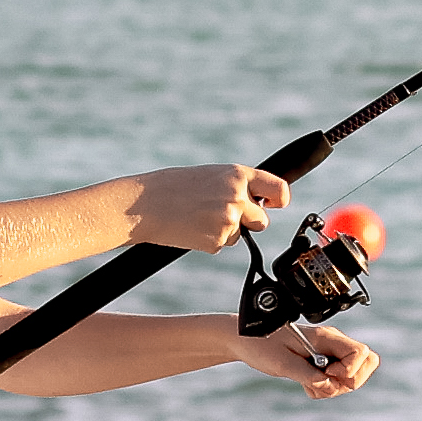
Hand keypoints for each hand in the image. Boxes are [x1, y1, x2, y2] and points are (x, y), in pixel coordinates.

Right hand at [128, 163, 289, 253]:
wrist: (142, 205)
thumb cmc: (172, 187)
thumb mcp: (210, 176)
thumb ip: (235, 186)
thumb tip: (256, 202)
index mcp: (237, 175)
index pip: (279, 189)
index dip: (279, 200)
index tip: (273, 204)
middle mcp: (237, 197)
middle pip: (262, 221)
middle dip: (248, 222)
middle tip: (220, 214)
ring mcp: (229, 221)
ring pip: (239, 235)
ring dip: (224, 231)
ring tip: (196, 216)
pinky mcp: (217, 241)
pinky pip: (222, 245)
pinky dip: (208, 240)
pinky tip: (190, 228)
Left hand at [244, 320, 378, 400]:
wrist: (245, 340)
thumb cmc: (260, 344)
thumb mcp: (281, 362)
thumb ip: (306, 373)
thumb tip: (328, 385)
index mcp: (326, 337)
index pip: (362, 353)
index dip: (351, 370)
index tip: (326, 372)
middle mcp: (333, 343)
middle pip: (368, 363)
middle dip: (350, 381)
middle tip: (324, 381)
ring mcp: (330, 353)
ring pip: (352, 377)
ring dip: (334, 388)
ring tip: (308, 383)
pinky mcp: (322, 363)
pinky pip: (337, 381)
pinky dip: (325, 388)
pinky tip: (306, 383)